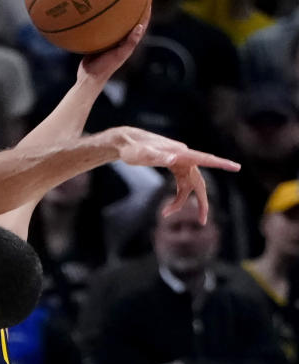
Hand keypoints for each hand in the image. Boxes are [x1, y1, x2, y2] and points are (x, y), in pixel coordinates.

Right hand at [77, 16, 148, 88]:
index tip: (149, 0)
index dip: (146, 14)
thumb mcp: (119, 55)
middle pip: (130, 22)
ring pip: (116, 23)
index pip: (141, 26)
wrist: (88, 77)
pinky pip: (102, 27)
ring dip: (118, 13)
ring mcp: (110, 41)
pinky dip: (102, 20)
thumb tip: (140, 26)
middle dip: (133, 9)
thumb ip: (130, 42)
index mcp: (128, 44)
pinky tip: (97, 11)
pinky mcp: (99, 41)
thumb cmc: (105, 68)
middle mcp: (121, 41)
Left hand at [104, 126, 239, 223]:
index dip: (221, 164)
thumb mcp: (143, 155)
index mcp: (181, 153)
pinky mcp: (174, 166)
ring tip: (166, 214)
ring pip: (189, 186)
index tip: (237, 167)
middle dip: (202, 202)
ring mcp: (180, 163)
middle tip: (203, 221)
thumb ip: (158, 156)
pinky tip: (168, 209)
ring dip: (182, 202)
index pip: (206, 159)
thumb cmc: (133, 149)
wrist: (126, 143)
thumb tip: (172, 157)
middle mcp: (184, 158)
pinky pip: (182, 185)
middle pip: (199, 182)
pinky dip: (177, 197)